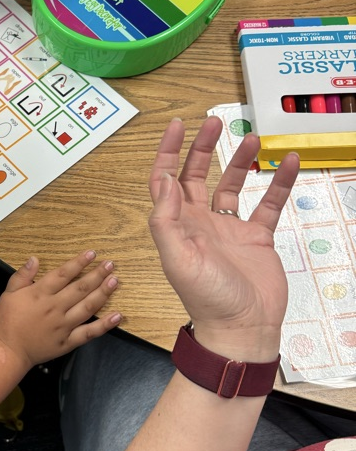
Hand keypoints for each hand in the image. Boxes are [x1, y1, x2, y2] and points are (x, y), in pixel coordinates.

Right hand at [0, 250, 120, 366]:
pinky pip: (89, 333)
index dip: (79, 263)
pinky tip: (117, 316)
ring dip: (103, 293)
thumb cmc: (8, 321)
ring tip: (114, 281)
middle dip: (97, 275)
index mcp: (40, 294)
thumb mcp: (9, 294)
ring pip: (88, 307)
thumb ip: (22, 276)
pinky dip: (105, 325)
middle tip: (110, 265)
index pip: (63, 274)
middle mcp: (54, 308)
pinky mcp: (68, 341)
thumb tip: (34, 259)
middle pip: (80, 288)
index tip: (92, 254)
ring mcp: (63, 326)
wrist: (8, 350)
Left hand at [148, 118, 298, 360]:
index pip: (165, 179)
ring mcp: (228, 228)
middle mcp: (199, 222)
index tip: (177, 125)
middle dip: (202, 147)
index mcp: (177, 225)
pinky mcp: (256, 237)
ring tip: (251, 138)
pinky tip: (287, 163)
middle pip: (196, 175)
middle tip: (214, 122)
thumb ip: (166, 219)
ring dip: (239, 160)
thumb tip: (164, 179)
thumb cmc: (207, 298)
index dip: (168, 151)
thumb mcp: (178, 258)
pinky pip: (268, 203)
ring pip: (232, 184)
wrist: (242, 328)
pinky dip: (277, 183)